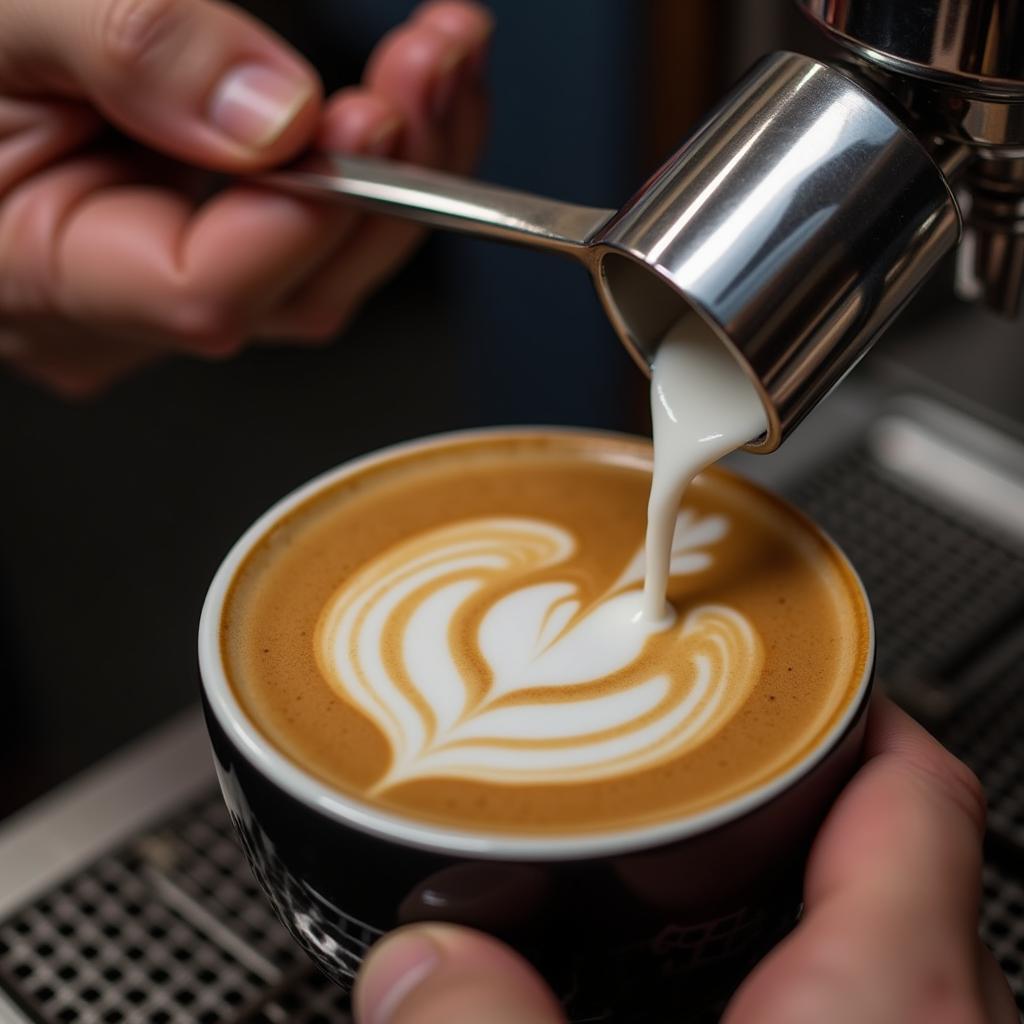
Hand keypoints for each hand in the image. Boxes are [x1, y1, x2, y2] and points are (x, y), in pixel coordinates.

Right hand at [0, 0, 490, 396]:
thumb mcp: (8, 14)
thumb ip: (127, 50)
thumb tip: (275, 118)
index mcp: (40, 276)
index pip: (206, 293)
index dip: (303, 212)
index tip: (366, 114)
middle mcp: (122, 315)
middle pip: (298, 291)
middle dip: (387, 176)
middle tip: (431, 62)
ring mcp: (174, 294)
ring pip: (328, 270)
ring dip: (405, 167)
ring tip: (441, 58)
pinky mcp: (212, 254)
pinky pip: (317, 238)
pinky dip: (375, 166)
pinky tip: (410, 95)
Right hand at [353, 697, 1017, 1022]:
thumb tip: (417, 972)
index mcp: (891, 1001)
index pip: (911, 787)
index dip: (841, 703)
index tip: (773, 661)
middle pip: (876, 843)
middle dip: (761, 785)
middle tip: (673, 747)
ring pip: (845, 932)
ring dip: (750, 885)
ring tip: (657, 854)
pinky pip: (824, 996)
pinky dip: (746, 973)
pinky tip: (673, 985)